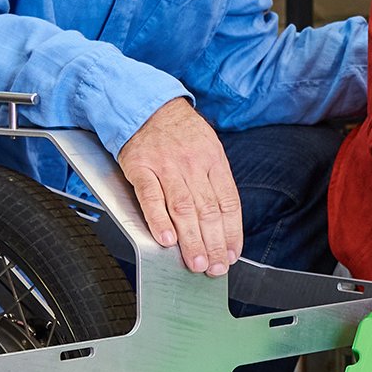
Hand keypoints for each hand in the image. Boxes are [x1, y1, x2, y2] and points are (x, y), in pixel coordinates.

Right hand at [118, 97, 241, 275]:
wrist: (146, 104)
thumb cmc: (180, 132)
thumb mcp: (208, 148)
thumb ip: (214, 182)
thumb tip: (223, 221)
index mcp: (214, 161)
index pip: (228, 203)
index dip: (231, 232)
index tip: (231, 255)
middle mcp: (193, 164)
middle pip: (208, 210)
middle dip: (213, 243)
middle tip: (214, 268)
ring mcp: (166, 165)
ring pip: (183, 208)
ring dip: (191, 239)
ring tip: (195, 262)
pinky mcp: (140, 167)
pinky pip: (151, 197)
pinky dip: (159, 220)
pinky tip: (166, 240)